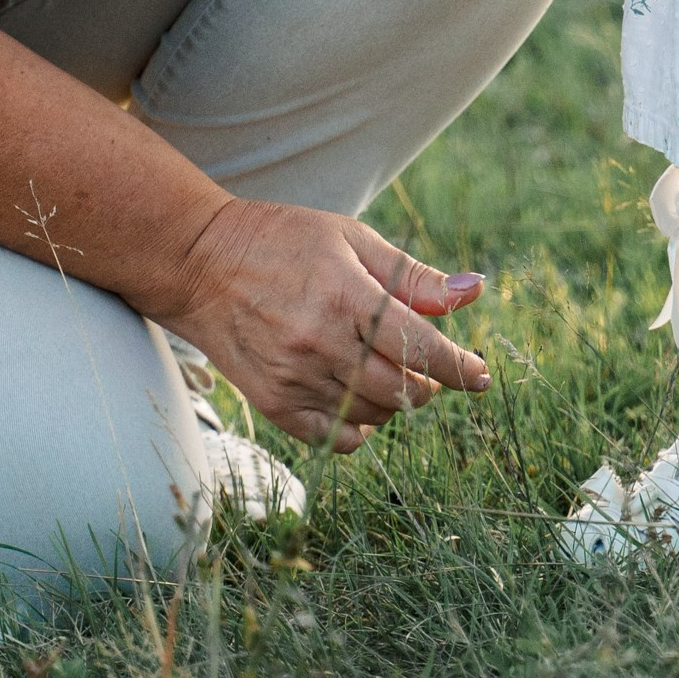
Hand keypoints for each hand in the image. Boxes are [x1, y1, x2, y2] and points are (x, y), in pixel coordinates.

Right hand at [165, 200, 489, 451]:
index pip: (422, 346)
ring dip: (395, 402)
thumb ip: (411, 275)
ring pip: (374, 416)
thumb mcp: (350, 239)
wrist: (198, 263)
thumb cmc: (282, 241)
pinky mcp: (273, 403)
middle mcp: (320, 341)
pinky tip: (355, 399)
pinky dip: (358, 427)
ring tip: (384, 373)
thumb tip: (473, 291)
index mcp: (345, 294)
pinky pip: (336, 439)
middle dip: (428, 383)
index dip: (460, 366)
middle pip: (403, 389)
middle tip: (424, 366)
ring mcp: (294, 377)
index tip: (480, 375)